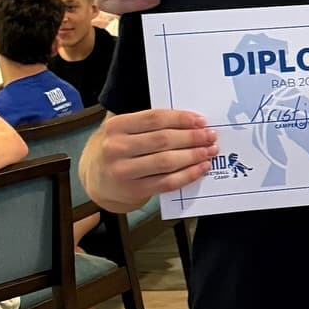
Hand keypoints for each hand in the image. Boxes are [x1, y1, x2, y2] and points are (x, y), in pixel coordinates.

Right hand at [97, 107, 216, 198]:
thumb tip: (190, 121)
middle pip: (163, 140)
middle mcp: (117, 148)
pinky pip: (168, 182)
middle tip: (210, 136)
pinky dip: (188, 174)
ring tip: (209, 151)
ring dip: (193, 156)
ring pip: (167, 162)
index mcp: (116, 127)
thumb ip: (148, 124)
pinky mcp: (134, 190)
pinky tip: (201, 168)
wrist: (98, 178)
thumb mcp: (123, 130)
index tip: (200, 121)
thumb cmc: (118, 149)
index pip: (155, 119)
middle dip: (192, 138)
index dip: (181, 119)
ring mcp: (124, 171)